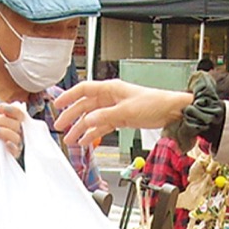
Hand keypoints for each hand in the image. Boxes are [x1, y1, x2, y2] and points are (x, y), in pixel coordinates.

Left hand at [0, 103, 24, 171]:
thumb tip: (5, 106)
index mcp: (1, 120)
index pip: (16, 113)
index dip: (14, 109)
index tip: (3, 108)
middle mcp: (6, 131)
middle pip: (17, 123)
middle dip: (3, 120)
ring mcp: (6, 143)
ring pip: (17, 136)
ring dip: (5, 131)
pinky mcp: (5, 156)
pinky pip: (16, 151)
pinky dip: (13, 145)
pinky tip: (4, 143)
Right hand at [53, 81, 191, 147]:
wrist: (171, 111)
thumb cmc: (154, 103)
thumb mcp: (126, 111)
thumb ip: (105, 117)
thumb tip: (87, 121)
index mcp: (110, 88)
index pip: (83, 90)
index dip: (68, 96)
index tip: (57, 104)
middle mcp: (110, 97)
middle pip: (85, 106)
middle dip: (72, 116)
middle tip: (60, 127)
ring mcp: (115, 108)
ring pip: (92, 118)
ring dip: (81, 129)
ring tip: (71, 139)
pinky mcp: (121, 118)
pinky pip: (102, 126)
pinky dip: (93, 133)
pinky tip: (86, 140)